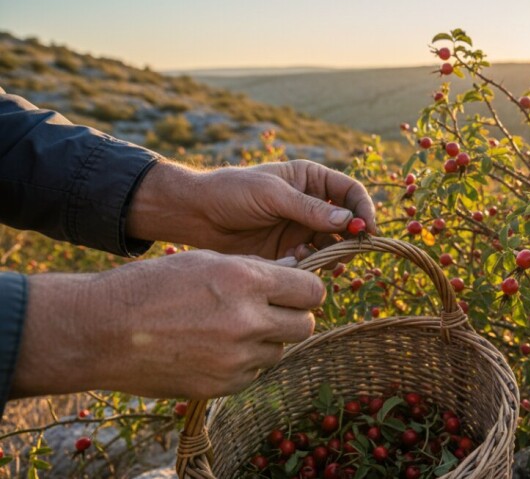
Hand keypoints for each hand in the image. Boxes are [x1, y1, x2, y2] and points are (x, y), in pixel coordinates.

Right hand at [10, 251, 322, 399]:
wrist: (102, 331)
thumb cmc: (152, 286)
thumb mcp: (206, 261)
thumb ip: (255, 267)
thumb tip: (295, 267)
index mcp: (247, 280)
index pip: (312, 291)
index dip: (305, 290)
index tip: (296, 291)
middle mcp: (248, 320)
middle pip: (305, 324)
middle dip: (293, 316)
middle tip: (270, 311)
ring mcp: (237, 357)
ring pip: (280, 350)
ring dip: (267, 340)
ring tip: (232, 328)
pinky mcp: (223, 384)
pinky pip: (255, 372)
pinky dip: (245, 362)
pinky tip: (215, 348)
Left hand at [127, 160, 376, 258]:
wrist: (196, 215)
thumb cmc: (232, 192)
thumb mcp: (271, 194)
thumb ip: (309, 208)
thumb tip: (349, 220)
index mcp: (311, 180)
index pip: (350, 191)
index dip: (363, 209)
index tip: (367, 229)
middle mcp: (311, 204)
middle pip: (347, 222)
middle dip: (351, 237)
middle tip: (348, 251)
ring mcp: (301, 229)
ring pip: (333, 245)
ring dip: (332, 254)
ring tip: (320, 259)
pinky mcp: (289, 251)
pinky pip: (312, 261)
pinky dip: (310, 264)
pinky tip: (295, 260)